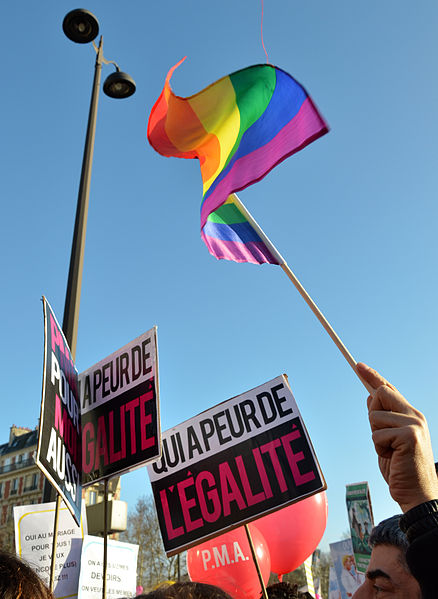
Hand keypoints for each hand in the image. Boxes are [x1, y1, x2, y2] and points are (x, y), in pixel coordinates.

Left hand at [356, 362, 437, 511]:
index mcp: (411, 415)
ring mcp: (413, 424)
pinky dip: (378, 448)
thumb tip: (371, 397)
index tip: (358, 365)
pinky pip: (376, 434)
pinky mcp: (409, 435)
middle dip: (373, 414)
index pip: (390, 389)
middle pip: (380, 394)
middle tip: (384, 438)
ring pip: (374, 416)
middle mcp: (414, 416)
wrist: (417, 494)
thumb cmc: (401, 469)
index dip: (373, 376)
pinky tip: (392, 457)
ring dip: (376, 438)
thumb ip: (383, 420)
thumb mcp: (388, 440)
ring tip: (390, 452)